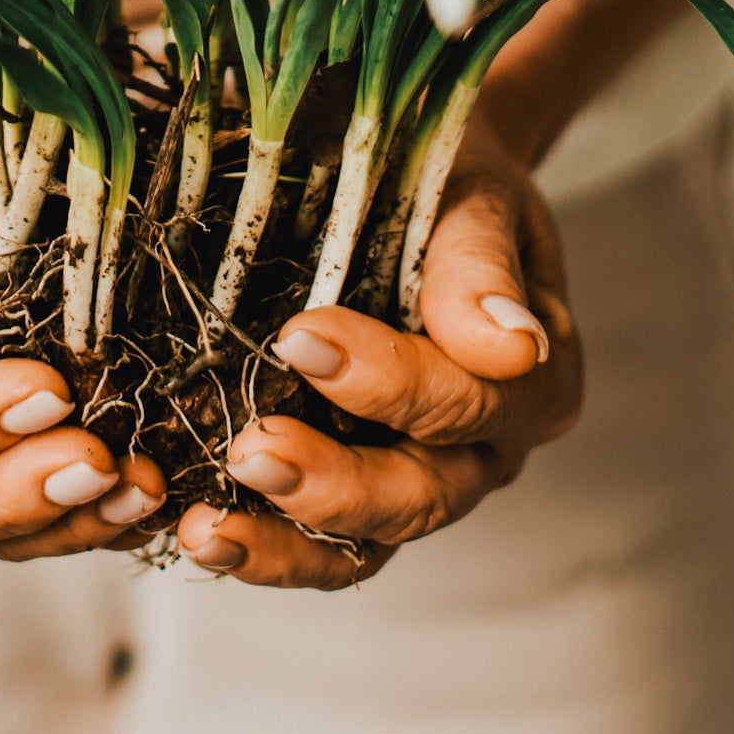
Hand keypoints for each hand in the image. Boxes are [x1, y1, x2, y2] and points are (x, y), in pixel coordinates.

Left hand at [175, 116, 580, 588]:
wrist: (427, 190)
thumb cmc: (451, 185)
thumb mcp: (474, 198)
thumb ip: (481, 267)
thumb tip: (511, 344)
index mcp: (532, 380)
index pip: (469, 401)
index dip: (389, 381)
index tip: (301, 335)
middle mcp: (485, 449)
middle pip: (421, 494)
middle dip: (333, 483)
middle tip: (252, 450)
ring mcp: (423, 478)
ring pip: (367, 543)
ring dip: (286, 543)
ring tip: (209, 529)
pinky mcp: (362, 494)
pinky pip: (322, 546)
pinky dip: (264, 547)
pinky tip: (200, 532)